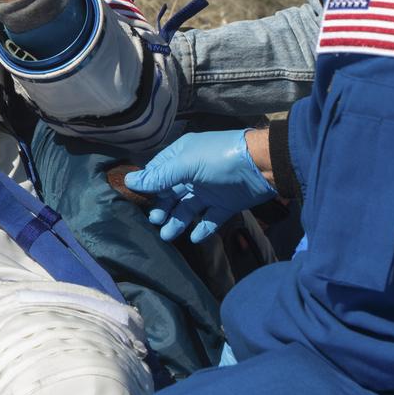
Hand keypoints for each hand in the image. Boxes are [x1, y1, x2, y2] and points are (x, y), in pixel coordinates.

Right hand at [124, 129, 275, 242]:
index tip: (136, 202)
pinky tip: (194, 237)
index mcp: (182, 157)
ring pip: (188, 208)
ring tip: (167, 236)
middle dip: (162, 208)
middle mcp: (193, 173)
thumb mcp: (186, 164)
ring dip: (177, 221)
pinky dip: (202, 229)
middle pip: (172, 193)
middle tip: (156, 221)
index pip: (158, 172)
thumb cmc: (219, 158)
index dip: (148, 186)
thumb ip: (160, 177)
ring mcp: (209, 190)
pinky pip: (210, 219)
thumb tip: (130, 181)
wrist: (263, 165)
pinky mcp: (225, 205)